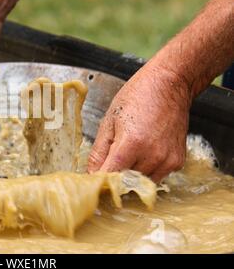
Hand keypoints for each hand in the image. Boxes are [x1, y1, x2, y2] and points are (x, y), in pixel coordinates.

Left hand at [87, 63, 190, 182]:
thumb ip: (99, 151)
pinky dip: (146, 170)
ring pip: (140, 183)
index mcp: (131, 143)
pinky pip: (156, 177)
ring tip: (129, 153)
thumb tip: (91, 173)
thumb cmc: (138, 96)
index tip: (94, 178)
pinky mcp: (177, 162)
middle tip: (110, 163)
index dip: (99, 179)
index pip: (110, 176)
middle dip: (114, 177)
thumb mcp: (109, 120)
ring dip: (131, 175)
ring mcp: (167, 161)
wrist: (169, 85)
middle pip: (125, 183)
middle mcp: (152, 155)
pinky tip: (144, 151)